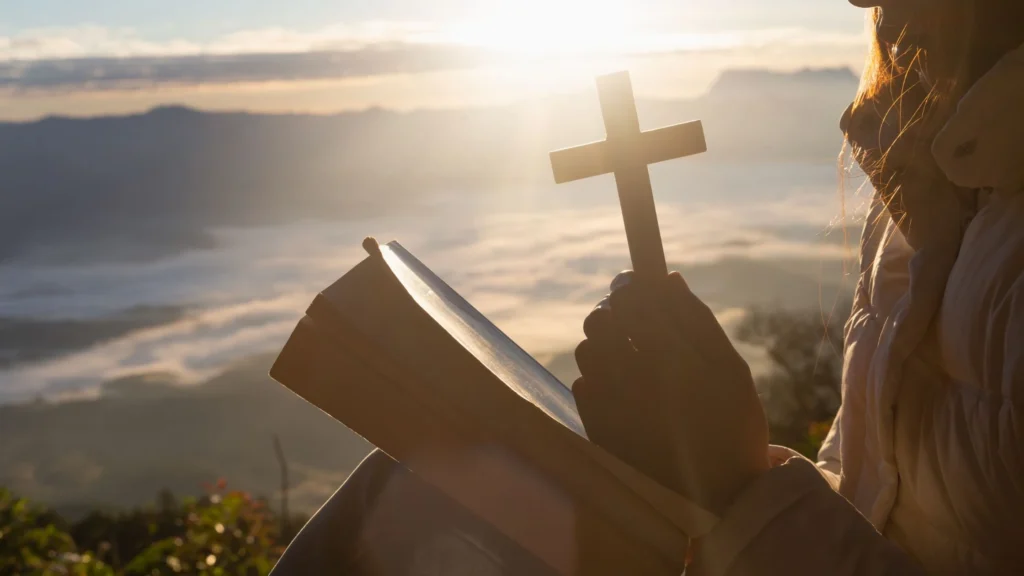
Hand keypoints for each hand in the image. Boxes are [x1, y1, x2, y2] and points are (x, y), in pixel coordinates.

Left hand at [573, 271, 768, 513]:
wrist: (718, 497)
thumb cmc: (732, 425)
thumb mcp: (730, 369)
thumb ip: (696, 321)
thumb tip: (667, 279)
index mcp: (669, 355)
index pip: (631, 298)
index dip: (631, 286)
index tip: (638, 286)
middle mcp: (632, 377)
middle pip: (600, 320)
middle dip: (614, 312)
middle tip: (633, 322)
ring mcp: (609, 405)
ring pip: (588, 350)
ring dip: (603, 344)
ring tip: (628, 357)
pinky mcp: (596, 428)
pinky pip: (583, 384)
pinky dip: (599, 379)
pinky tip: (624, 391)